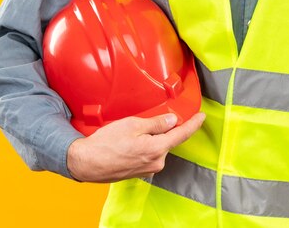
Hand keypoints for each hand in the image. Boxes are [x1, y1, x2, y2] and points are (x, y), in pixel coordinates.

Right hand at [66, 112, 205, 182]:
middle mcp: (156, 162)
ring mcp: (148, 169)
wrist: (86, 163)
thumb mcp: (133, 125)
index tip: (201, 116)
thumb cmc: (107, 143)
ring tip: (131, 132)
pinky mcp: (140, 171)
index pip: (181, 135)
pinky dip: (145, 145)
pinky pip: (149, 154)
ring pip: (157, 146)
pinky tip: (130, 142)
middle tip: (146, 120)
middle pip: (168, 139)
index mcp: (157, 149)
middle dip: (163, 128)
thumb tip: (173, 120)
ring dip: (151, 137)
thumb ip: (156, 123)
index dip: (193, 124)